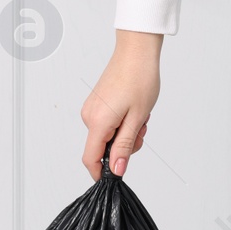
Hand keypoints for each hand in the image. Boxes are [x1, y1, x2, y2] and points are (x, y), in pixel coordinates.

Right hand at [82, 30, 162, 178]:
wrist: (137, 51)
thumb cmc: (140, 79)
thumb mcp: (137, 119)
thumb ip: (124, 146)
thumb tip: (117, 170)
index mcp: (98, 122)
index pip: (91, 158)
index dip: (101, 172)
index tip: (115, 178)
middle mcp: (89, 116)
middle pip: (103, 148)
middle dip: (124, 146)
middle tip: (141, 129)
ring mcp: (91, 108)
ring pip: (107, 136)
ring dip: (125, 132)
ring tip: (140, 115)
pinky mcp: (96, 103)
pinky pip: (107, 123)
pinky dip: (121, 122)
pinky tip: (132, 109)